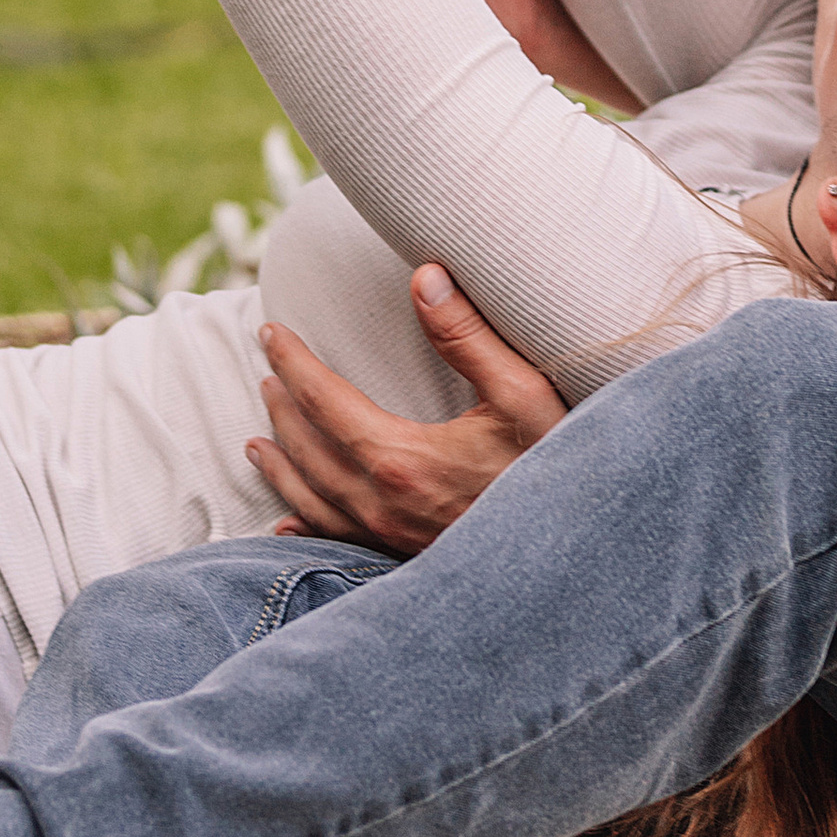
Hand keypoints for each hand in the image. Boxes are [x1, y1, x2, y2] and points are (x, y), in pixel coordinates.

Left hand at [250, 272, 565, 549]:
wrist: (578, 555)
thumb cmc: (556, 467)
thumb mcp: (523, 393)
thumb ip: (468, 335)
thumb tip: (425, 276)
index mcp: (401, 459)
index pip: (324, 402)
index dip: (293, 363)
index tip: (269, 332)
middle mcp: (384, 504)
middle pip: (310, 450)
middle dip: (284, 407)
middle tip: (265, 372)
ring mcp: (391, 539)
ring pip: (315, 501)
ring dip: (282, 466)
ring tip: (257, 443)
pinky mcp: (405, 561)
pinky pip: (339, 543)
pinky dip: (305, 527)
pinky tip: (287, 527)